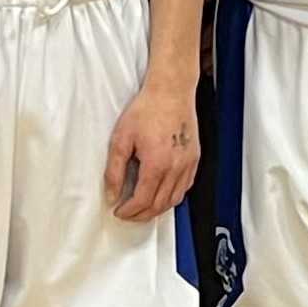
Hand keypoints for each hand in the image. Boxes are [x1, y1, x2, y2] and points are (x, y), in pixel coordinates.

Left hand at [103, 81, 201, 220]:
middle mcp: (176, 168)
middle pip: (159, 205)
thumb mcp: (121, 138)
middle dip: (141, 215)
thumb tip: (113, 193)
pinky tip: (162, 194)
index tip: (119, 211)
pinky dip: (173, 197)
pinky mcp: (194, 159)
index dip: (129, 211)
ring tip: (143, 208)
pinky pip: (185, 187)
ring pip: (175, 200)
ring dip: (158, 209)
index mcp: (157, 164)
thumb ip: (115, 170)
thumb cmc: (147, 109)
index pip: (143, 200)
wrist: (171, 92)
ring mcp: (188, 164)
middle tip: (129, 214)